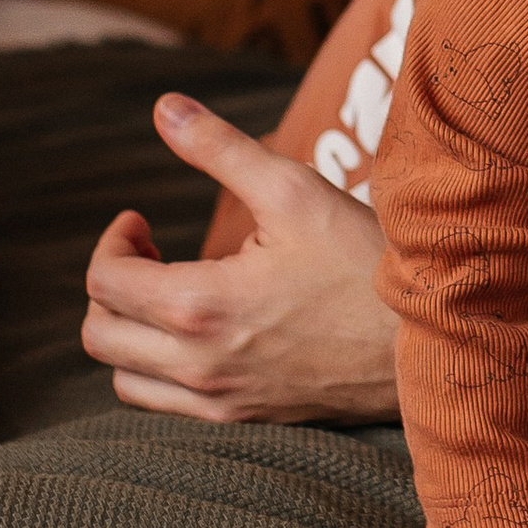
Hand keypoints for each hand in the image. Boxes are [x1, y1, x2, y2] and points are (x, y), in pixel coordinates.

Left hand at [83, 96, 402, 424]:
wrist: (428, 339)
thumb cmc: (363, 261)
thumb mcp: (292, 190)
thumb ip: (219, 148)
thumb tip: (164, 107)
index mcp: (200, 305)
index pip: (105, 281)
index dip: (113, 240)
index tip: (142, 220)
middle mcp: (199, 364)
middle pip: (99, 334)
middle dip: (110, 284)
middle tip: (150, 253)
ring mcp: (220, 400)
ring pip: (124, 378)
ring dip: (127, 332)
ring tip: (166, 295)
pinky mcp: (243, 419)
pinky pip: (164, 406)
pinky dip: (156, 370)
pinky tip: (195, 334)